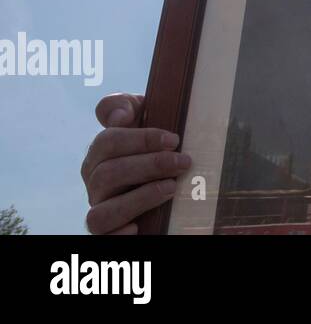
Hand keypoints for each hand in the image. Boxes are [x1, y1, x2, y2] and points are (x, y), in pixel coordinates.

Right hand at [81, 93, 188, 234]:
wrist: (162, 177)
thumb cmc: (154, 144)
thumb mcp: (144, 116)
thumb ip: (126, 106)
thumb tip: (119, 116)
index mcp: (101, 153)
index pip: (108, 141)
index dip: (141, 139)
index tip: (174, 139)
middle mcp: (95, 181)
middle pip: (108, 173)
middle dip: (150, 165)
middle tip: (183, 162)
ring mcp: (100, 207)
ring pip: (103, 209)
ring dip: (141, 198)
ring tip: (172, 187)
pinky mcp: (108, 232)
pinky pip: (102, 237)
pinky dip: (120, 233)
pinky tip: (140, 226)